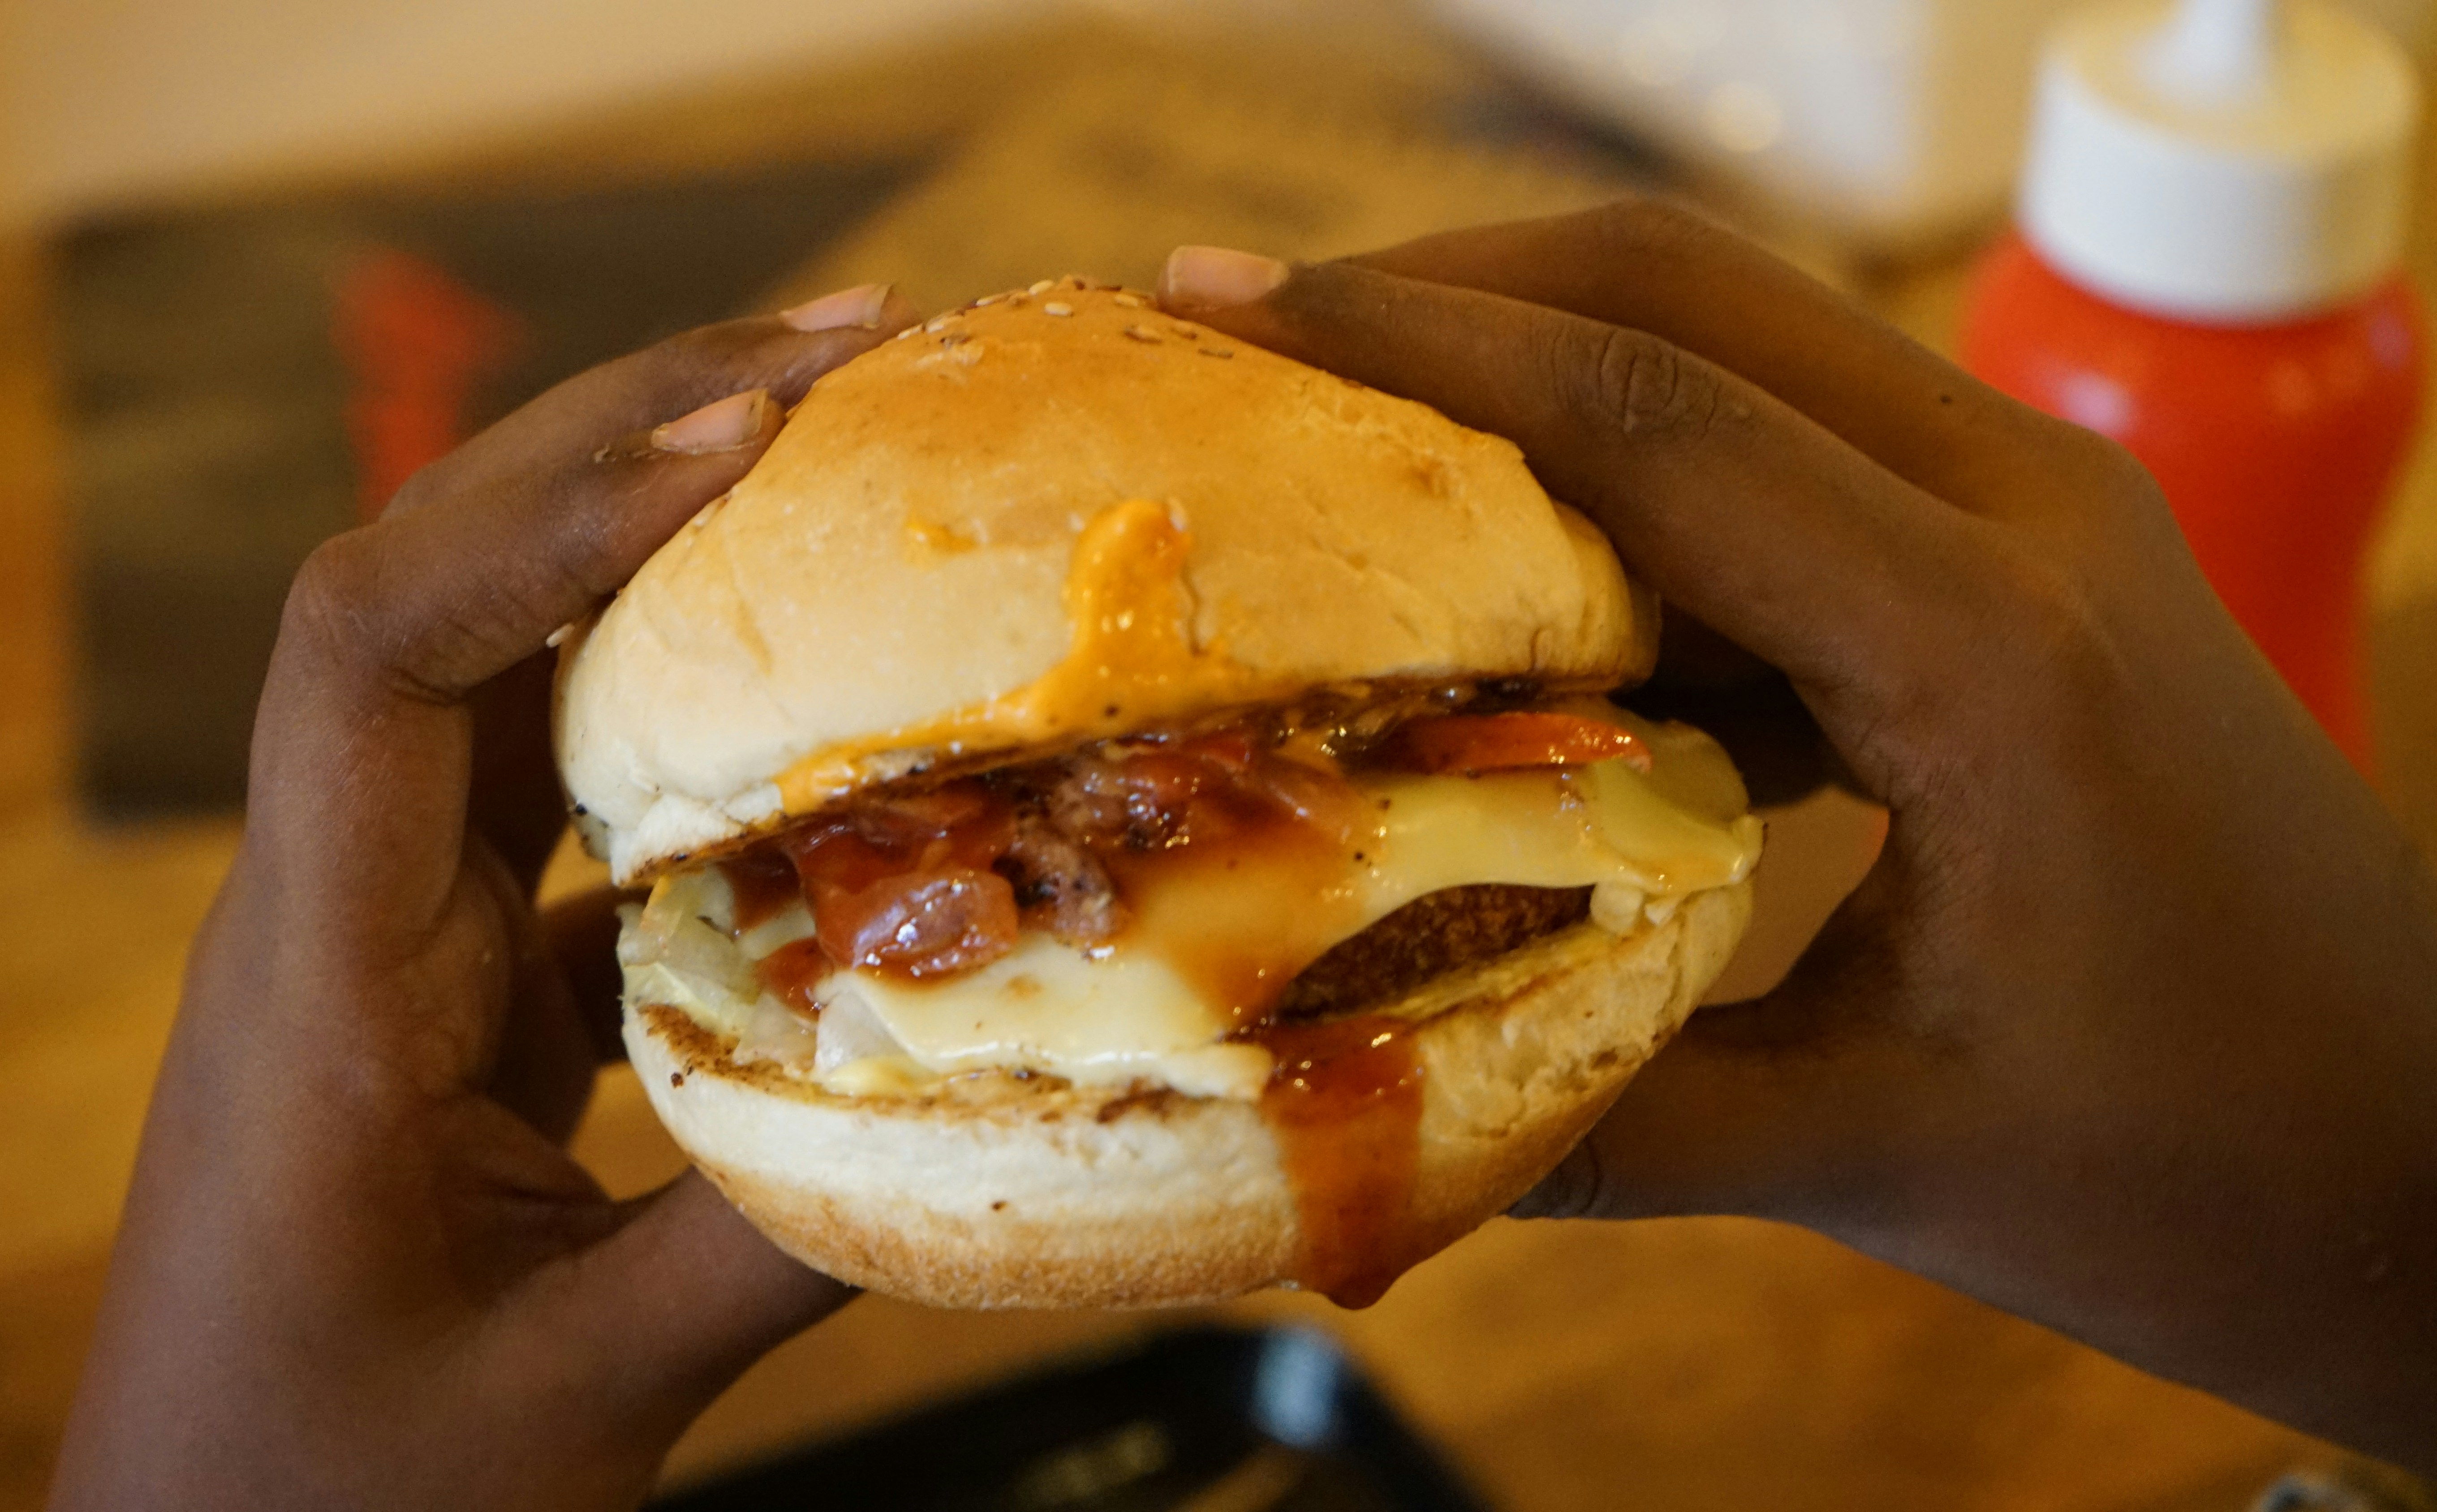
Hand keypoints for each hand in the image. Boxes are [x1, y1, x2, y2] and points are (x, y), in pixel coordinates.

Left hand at [49, 286, 918, 1508]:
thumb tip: (1015, 1105)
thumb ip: (785, 1244)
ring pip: (503, 664)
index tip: (745, 440)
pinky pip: (565, 794)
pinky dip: (692, 717)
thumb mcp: (578, 1394)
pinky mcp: (455, 982)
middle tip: (846, 356)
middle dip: (627, 441)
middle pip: (437, 585)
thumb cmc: (329, 1501)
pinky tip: (823, 694)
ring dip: (656, 540)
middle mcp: (340, 909)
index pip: (370, 649)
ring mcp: (393, 933)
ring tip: (838, 443)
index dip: (544, 512)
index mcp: (318, 984)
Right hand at [1157, 209, 2436, 1472]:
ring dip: (1543, 363)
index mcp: (1990, 648)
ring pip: (1746, 348)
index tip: (1226, 301)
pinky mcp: (2032, 561)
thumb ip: (1603, 1114)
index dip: (1417, 345)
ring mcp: (2043, 517)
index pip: (1650, 419)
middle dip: (1454, 289)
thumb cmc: (2202, 1168)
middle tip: (1250, 325)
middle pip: (1692, 298)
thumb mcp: (1879, 1154)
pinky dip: (1635, 482)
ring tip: (1353, 430)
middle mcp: (2028, 518)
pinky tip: (1526, 590)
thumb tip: (1348, 1110)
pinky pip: (1796, 456)